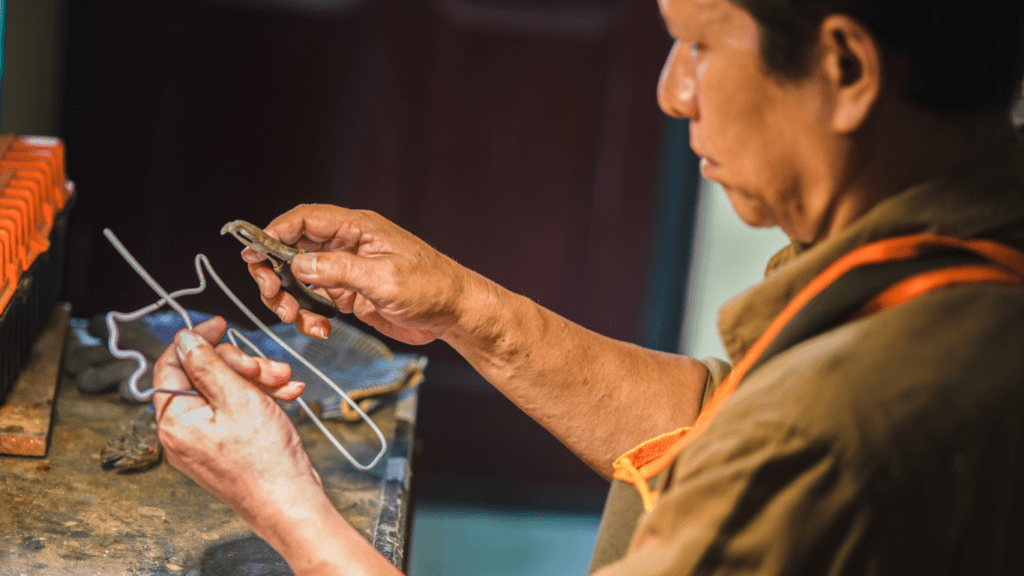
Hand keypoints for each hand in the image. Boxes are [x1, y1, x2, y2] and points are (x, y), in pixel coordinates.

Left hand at [152, 317, 323, 534]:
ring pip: (225, 391)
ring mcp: (203, 441)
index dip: (196, 340)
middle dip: (241, 365)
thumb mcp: (237, 397)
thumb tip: (183, 339)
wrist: (289, 503)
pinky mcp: (224, 447)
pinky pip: (236, 411)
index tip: (220, 324)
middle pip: (203, 375)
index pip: (171, 365)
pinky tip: (287, 395)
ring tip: (286, 383)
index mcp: (174, 419)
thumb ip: (207, 364)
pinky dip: (260, 399)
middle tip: (268, 369)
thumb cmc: (263, 457)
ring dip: (258, 380)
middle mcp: (182, 431)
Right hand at [243, 204, 480, 344]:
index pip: (305, 219)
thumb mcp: (384, 279)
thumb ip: (339, 270)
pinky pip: (314, 300)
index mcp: (358, 228)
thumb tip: (299, 263)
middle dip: (275, 271)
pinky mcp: (349, 293)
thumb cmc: (431, 288)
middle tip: (273, 295)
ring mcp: (347, 270)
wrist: (454, 314)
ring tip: (295, 317)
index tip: (254, 253)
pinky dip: (308, 315)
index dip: (274, 232)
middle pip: (293, 248)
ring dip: (289, 298)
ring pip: (299, 277)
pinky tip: (320, 328)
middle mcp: (348, 245)